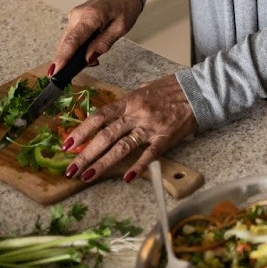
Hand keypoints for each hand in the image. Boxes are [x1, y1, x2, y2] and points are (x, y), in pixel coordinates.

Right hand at [50, 0, 143, 75]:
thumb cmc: (125, 7)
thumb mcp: (121, 28)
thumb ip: (103, 43)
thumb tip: (88, 59)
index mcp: (91, 16)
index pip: (72, 41)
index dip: (62, 58)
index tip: (54, 72)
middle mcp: (78, 15)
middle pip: (65, 43)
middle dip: (65, 61)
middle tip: (69, 77)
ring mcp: (74, 15)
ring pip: (66, 41)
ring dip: (71, 55)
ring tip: (84, 64)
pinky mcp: (74, 18)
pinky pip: (70, 36)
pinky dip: (74, 47)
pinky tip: (84, 55)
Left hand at [63, 74, 197, 183]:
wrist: (198, 90)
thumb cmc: (171, 89)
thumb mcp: (144, 89)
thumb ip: (127, 103)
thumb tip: (110, 114)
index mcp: (129, 101)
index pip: (100, 117)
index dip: (82, 131)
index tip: (68, 144)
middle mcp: (137, 114)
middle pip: (106, 136)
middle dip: (86, 154)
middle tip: (71, 169)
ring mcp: (151, 127)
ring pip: (123, 147)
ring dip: (103, 163)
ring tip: (87, 176)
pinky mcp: (165, 138)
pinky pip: (149, 154)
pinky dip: (138, 167)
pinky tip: (127, 178)